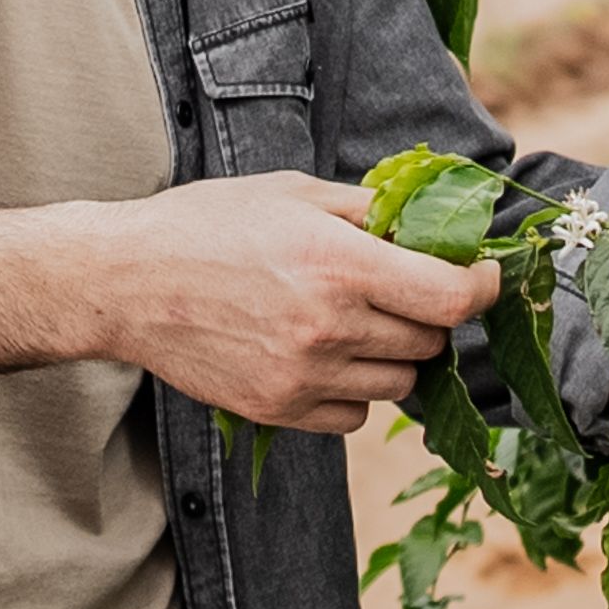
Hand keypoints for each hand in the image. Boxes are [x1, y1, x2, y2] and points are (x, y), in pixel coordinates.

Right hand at [82, 172, 499, 437]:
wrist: (127, 282)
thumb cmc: (208, 223)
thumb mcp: (293, 193)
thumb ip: (369, 209)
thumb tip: (433, 222)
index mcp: (340, 263)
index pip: (453, 297)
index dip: (481, 285)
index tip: (478, 274)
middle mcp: (329, 326)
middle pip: (431, 340)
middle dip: (427, 312)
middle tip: (397, 287)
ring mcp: (304, 376)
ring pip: (401, 383)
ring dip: (395, 354)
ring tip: (356, 321)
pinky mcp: (280, 410)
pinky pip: (356, 415)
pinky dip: (355, 390)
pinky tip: (324, 355)